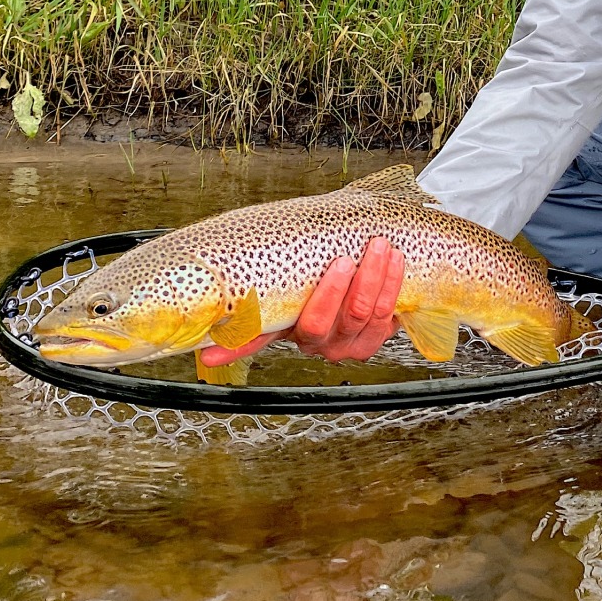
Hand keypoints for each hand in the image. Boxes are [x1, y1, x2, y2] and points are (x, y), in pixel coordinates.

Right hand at [198, 236, 405, 365]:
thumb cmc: (330, 271)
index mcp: (285, 326)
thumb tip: (238, 258)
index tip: (208, 353)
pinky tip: (393, 261)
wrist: (372, 275)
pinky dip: (390, 283)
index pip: (256, 337)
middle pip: (318, 323)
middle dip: (334, 289)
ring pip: (357, 315)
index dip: (231, 349)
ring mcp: (344, 344)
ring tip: (378, 247)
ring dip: (371, 278)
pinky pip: (384, 315)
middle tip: (344, 260)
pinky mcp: (373, 340)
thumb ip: (278, 268)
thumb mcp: (303, 271)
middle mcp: (312, 343)